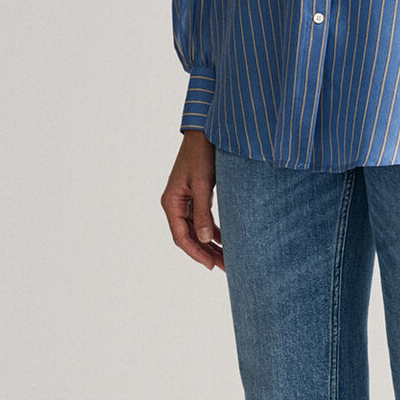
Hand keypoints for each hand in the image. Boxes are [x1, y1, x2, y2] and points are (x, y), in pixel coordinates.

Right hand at [162, 128, 223, 270]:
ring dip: (211, 244)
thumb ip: (204, 212)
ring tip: (228, 259)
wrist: (204, 132)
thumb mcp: (204, 184)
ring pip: (197, 230)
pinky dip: (213, 231)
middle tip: (226, 267)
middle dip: (206, 252)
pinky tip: (225, 240)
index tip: (212, 265)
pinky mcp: (196, 196)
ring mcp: (185, 200)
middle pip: (189, 236)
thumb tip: (206, 239)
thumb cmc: (202, 154)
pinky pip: (202, 219)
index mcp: (171, 202)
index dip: (196, 253)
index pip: (181, 236)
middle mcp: (175, 204)